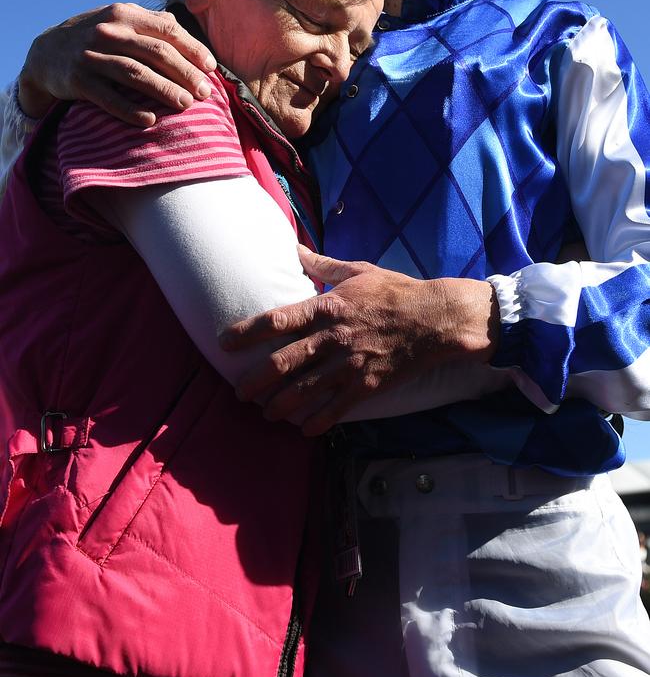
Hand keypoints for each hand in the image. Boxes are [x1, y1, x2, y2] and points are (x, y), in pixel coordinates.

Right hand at [18, 3, 215, 124]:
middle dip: (185, 73)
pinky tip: (150, 121)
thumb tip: (186, 33)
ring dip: (164, 90)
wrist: (45, 53)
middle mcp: (108, 31)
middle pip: (156, 52)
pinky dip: (130, 110)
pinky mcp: (77, 80)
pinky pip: (108, 98)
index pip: (167, 29)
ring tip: (186, 105)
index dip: (192, 49)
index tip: (211, 68)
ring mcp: (91, 56)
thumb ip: (150, 23)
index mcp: (125, 14)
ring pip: (135, 73)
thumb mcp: (119, 20)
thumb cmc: (96, 38)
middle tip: (205, 93)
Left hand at [223, 246, 499, 434]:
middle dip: (255, 380)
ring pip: (304, 391)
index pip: (278, 320)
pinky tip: (304, 429)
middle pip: (283, 362)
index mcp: (328, 306)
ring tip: (266, 412)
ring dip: (279, 405)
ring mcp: (349, 364)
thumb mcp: (357, 270)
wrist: (434, 320)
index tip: (224, 341)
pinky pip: (335, 409)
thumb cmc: (394, 292)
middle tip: (239, 391)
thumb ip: (321, 265)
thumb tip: (294, 248)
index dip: (247, 331)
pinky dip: (316, 422)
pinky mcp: (366, 386)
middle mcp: (333, 337)